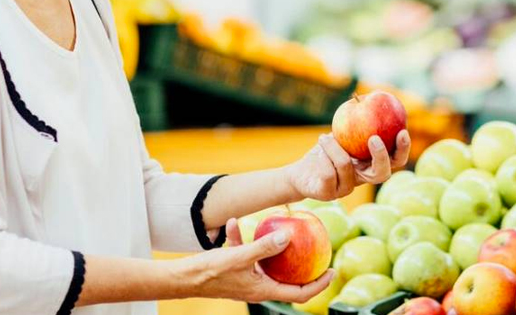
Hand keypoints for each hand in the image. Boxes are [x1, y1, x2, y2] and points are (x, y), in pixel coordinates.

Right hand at [180, 219, 334, 303]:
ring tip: (277, 228)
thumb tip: (288, 236)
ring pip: (265, 262)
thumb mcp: (239, 257)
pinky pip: (245, 253)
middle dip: (302, 265)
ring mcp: (247, 278)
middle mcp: (258, 286)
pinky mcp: (235, 269)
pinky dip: (242, 239)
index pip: (300, 293)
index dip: (319, 285)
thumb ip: (264, 246)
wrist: (183, 279)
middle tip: (316, 249)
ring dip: (268, 245)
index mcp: (263, 290)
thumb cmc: (210, 272)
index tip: (332, 270)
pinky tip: (234, 223)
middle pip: (288, 279)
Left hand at [285, 130, 410, 200]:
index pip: (394, 162)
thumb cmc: (323, 150)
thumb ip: (355, 122)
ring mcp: (345, 189)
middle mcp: (361, 180)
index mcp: (369, 165)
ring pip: (345, 165)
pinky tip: (318, 148)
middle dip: (381, 156)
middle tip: (374, 137)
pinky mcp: (327, 193)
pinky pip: (328, 172)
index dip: (402, 149)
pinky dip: (322, 155)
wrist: (299, 172)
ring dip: (334, 147)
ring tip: (324, 137)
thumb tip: (368, 96)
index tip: (402, 131)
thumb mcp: (340, 133)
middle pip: (382, 174)